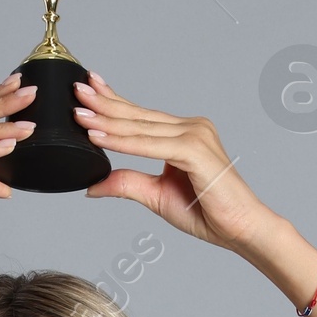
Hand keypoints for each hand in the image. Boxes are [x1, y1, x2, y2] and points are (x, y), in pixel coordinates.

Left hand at [74, 74, 274, 251]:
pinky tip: (100, 137)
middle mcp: (191, 128)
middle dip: (104, 103)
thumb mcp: (156, 196)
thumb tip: (93, 186)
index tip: (89, 87)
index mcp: (183, 134)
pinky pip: (151, 146)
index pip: (141, 115)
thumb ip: (127, 184)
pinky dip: (124, 143)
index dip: (114, 101)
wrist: (240, 229)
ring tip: (80, 114)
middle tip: (76, 91)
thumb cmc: (207, 213)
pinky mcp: (195, 150)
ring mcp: (195, 135)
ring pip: (141, 129)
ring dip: (108, 121)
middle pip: (138, 116)